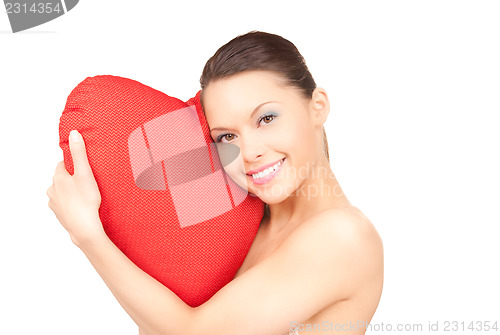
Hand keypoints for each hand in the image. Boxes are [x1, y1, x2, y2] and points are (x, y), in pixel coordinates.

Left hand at [47, 130, 104, 246]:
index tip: (85, 169)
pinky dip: (71, 203)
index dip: (74, 165)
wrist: (84, 227)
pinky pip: (64, 204)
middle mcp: (52, 189)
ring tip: (87, 195)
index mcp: (58, 177)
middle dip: (73, 178)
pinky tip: (82, 206)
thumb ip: (79, 153)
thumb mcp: (85, 173)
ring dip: (71, 191)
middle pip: (62, 178)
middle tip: (88, 182)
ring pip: (62, 191)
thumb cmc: (86, 200)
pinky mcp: (59, 214)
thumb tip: (73, 134)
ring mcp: (54, 203)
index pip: (63, 165)